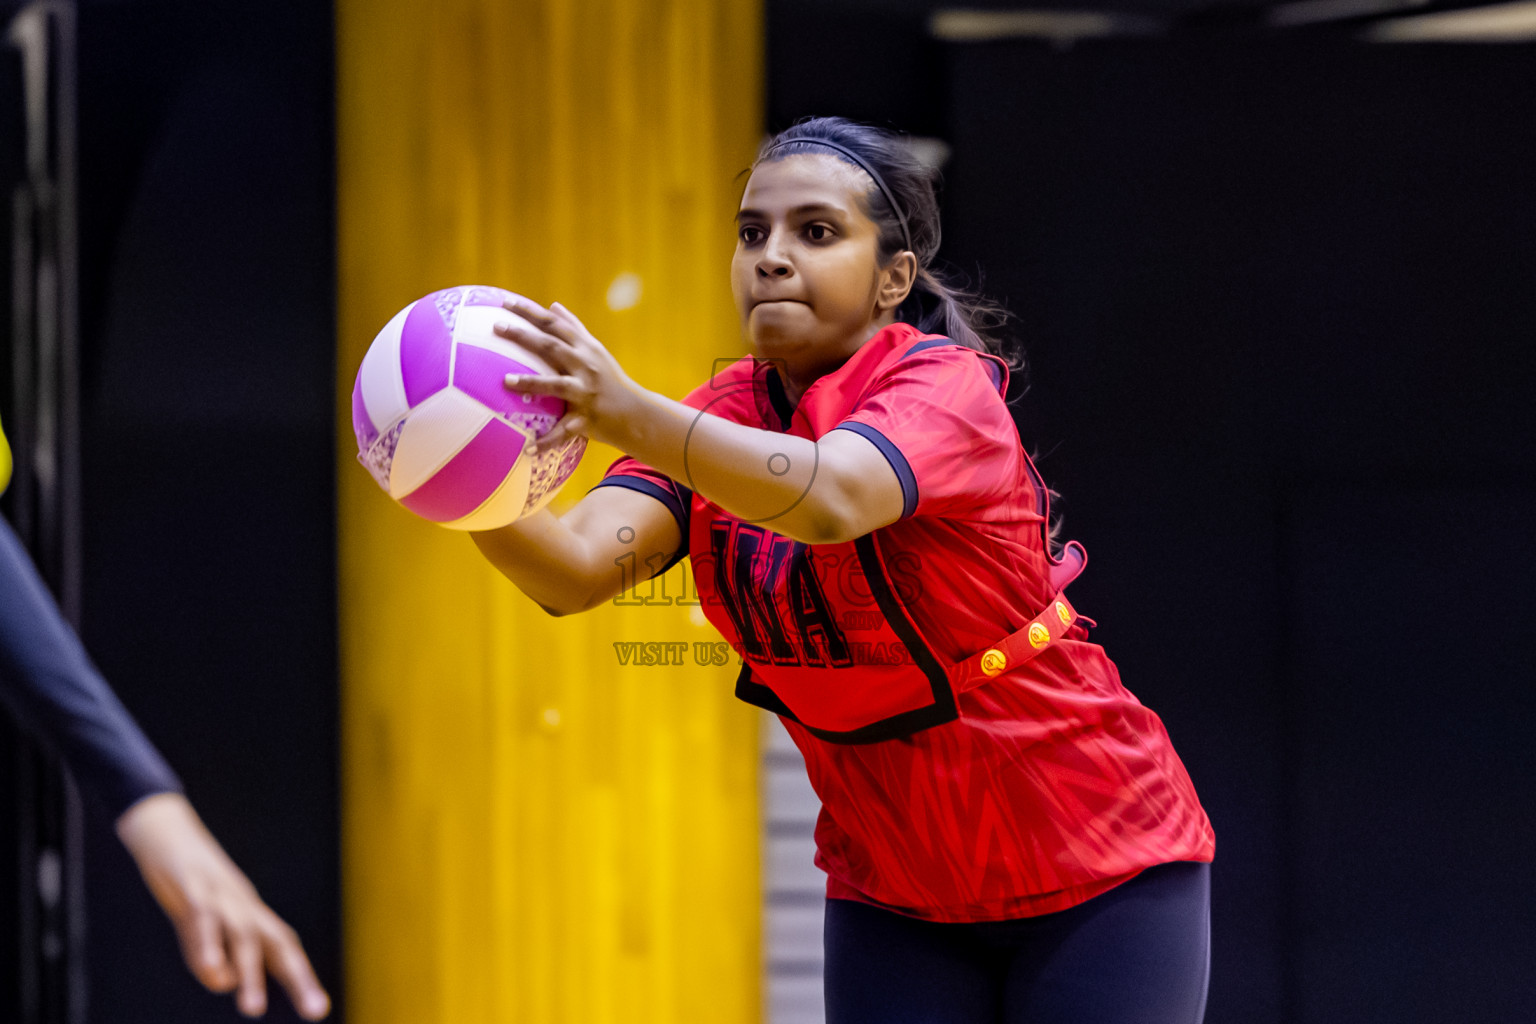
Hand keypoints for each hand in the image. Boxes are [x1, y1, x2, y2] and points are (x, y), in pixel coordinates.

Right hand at [115, 793, 329, 1018]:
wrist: (163, 826)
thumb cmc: (187, 880)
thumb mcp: (200, 922)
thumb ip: (212, 953)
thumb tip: (225, 983)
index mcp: (249, 913)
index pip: (283, 948)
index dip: (302, 978)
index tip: (319, 1010)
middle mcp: (243, 904)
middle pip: (278, 942)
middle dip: (299, 978)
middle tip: (317, 1011)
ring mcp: (220, 893)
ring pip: (242, 935)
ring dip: (250, 973)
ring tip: (252, 1010)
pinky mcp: (190, 884)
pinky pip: (202, 918)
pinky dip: (208, 945)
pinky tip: (212, 971)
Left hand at [495, 298, 642, 452]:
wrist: (637, 414)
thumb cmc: (611, 380)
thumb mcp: (595, 350)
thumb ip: (574, 328)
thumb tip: (552, 306)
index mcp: (585, 348)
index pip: (554, 324)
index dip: (530, 311)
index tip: (505, 302)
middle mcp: (585, 365)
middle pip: (550, 345)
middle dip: (523, 335)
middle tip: (496, 327)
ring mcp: (586, 392)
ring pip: (556, 384)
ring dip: (530, 382)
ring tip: (505, 381)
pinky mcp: (587, 418)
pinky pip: (564, 431)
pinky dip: (547, 440)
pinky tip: (529, 448)